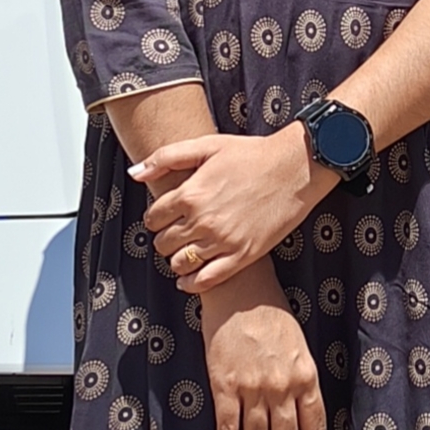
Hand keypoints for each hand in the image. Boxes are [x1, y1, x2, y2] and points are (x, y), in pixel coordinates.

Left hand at [135, 124, 322, 290]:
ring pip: (180, 263)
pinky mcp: (243, 255)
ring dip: (176, 260)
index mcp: (191, 193)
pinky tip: (189, 279)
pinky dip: (192, 283)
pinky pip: (207, 280)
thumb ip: (166, 157)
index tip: (162, 218)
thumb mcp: (206, 145)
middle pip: (163, 243)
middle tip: (173, 234)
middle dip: (164, 239)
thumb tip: (134, 173)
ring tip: (183, 252)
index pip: (153, 218)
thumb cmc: (252, 154)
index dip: (155, 218)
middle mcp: (203, 220)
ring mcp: (223, 240)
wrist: (295, 168)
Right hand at [200, 264, 327, 429]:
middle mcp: (283, 387)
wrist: (239, 290)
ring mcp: (253, 388)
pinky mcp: (225, 385)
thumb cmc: (270, 313)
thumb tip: (296, 409)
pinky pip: (227, 427)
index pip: (314, 427)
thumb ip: (300, 377)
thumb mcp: (298, 346)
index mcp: (306, 376)